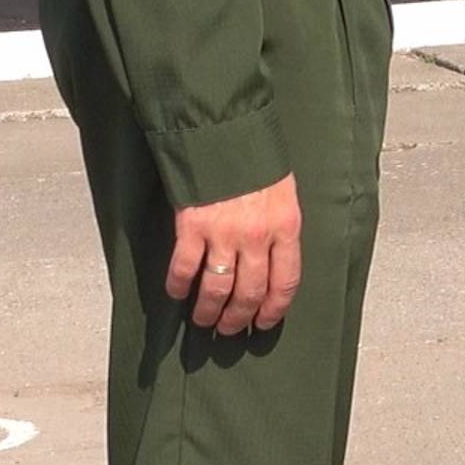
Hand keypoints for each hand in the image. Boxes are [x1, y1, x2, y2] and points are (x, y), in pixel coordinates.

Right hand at [168, 174, 301, 335]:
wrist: (225, 134)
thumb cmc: (258, 164)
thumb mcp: (285, 196)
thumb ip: (281, 231)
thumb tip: (274, 268)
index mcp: (286, 228)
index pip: (285, 282)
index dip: (274, 310)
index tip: (264, 324)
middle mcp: (257, 236)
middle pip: (250, 292)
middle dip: (239, 319)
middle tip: (230, 330)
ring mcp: (223, 233)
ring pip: (217, 289)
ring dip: (209, 311)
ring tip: (204, 320)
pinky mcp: (192, 227)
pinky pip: (185, 269)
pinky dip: (179, 287)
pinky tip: (178, 295)